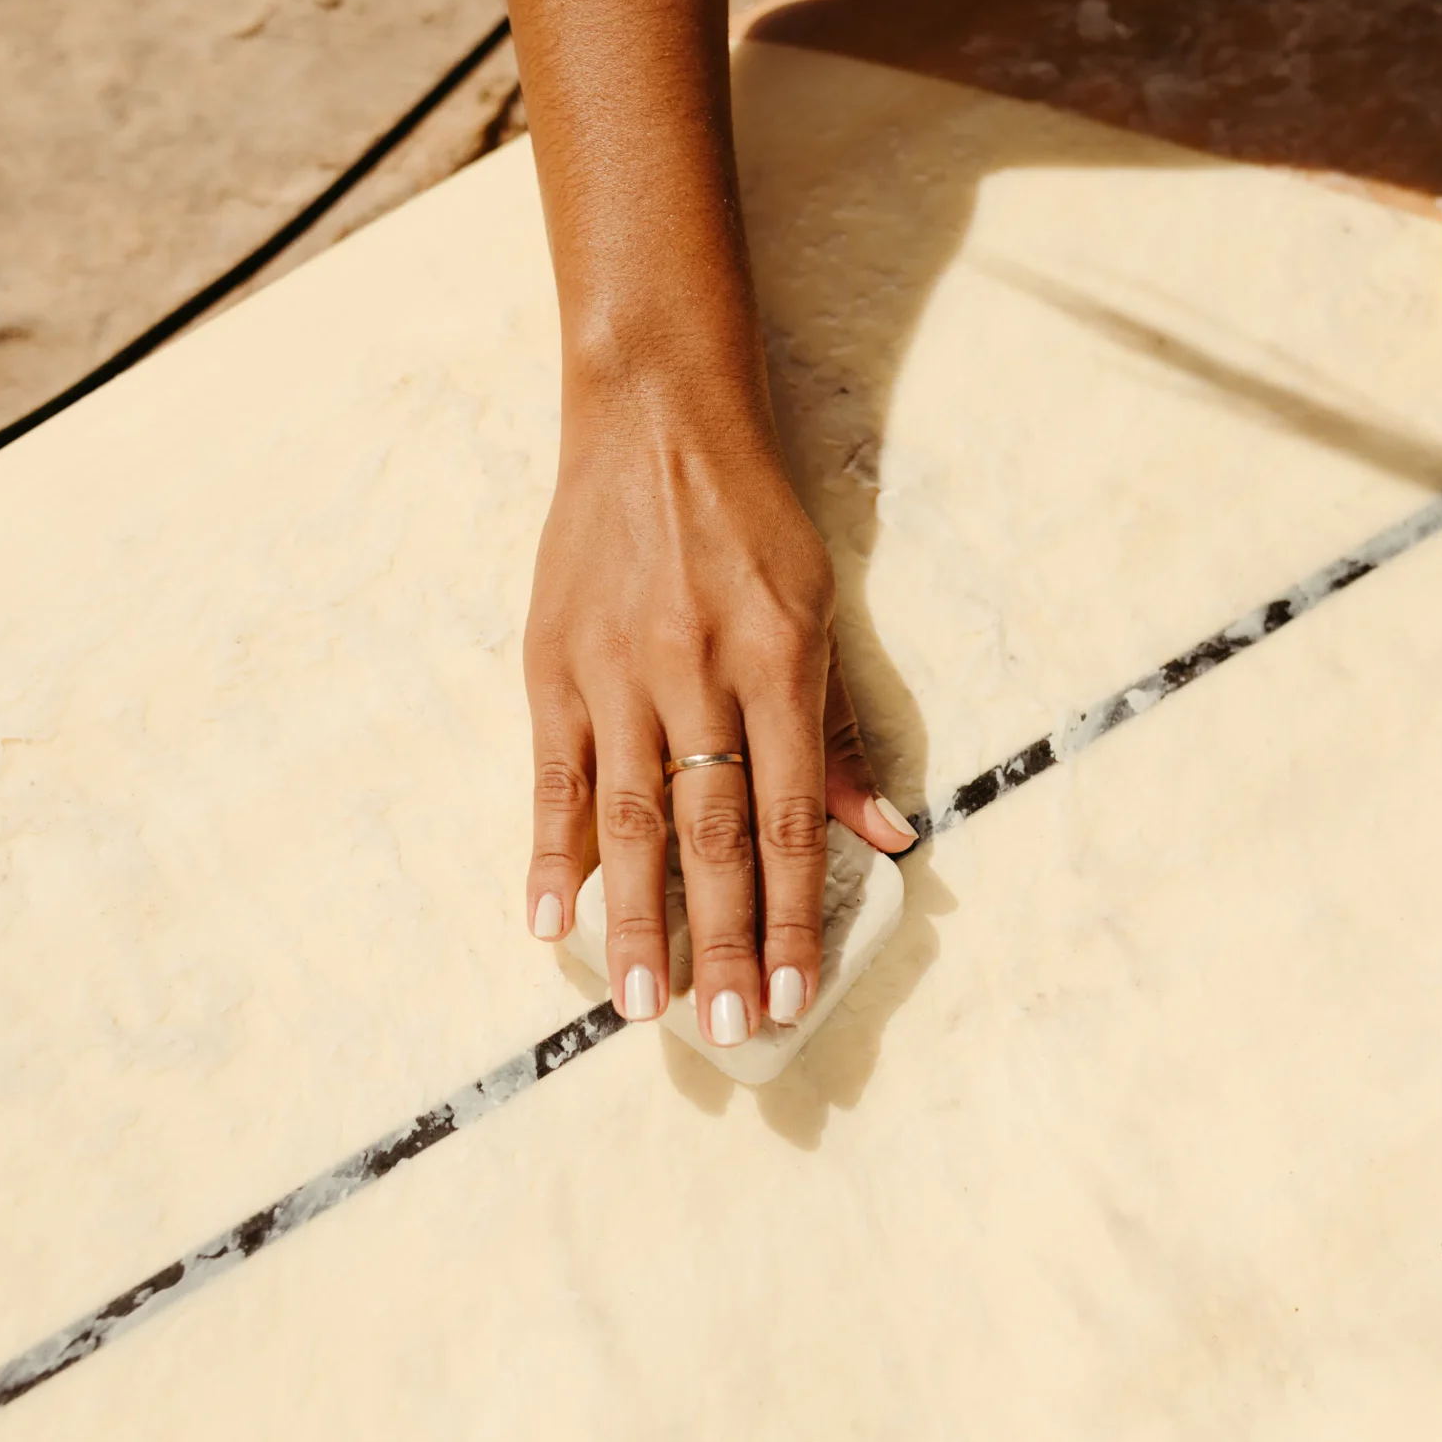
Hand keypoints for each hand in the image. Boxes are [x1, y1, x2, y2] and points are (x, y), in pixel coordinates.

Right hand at [523, 383, 916, 1043]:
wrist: (653, 414)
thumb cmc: (751, 514)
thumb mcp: (818, 605)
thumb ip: (844, 730)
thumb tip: (892, 838)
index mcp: (776, 660)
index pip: (790, 816)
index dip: (794, 912)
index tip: (797, 993)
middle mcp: (695, 672)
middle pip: (711, 832)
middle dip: (724, 937)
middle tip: (730, 1027)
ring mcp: (616, 670)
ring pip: (629, 819)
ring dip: (636, 920)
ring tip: (641, 1006)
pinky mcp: (553, 662)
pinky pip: (553, 776)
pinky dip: (550, 851)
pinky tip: (549, 921)